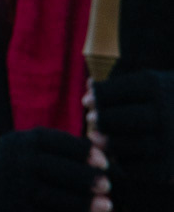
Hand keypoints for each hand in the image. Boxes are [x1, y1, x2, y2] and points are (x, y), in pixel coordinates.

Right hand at [0, 128, 106, 211]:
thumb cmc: (11, 166)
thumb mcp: (23, 147)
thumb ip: (55, 147)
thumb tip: (102, 154)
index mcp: (22, 142)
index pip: (58, 142)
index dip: (84, 151)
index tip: (104, 161)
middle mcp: (17, 163)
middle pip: (58, 169)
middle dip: (86, 178)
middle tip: (108, 185)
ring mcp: (14, 189)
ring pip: (55, 197)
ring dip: (84, 203)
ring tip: (106, 206)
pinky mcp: (15, 211)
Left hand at [92, 70, 173, 210]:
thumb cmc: (172, 100)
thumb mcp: (156, 84)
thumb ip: (124, 87)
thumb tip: (89, 87)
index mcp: (158, 86)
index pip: (118, 90)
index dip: (100, 96)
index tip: (88, 100)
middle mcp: (167, 112)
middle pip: (123, 118)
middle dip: (104, 120)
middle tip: (91, 119)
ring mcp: (172, 141)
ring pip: (132, 145)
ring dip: (110, 144)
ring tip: (96, 139)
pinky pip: (144, 169)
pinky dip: (128, 164)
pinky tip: (120, 157)